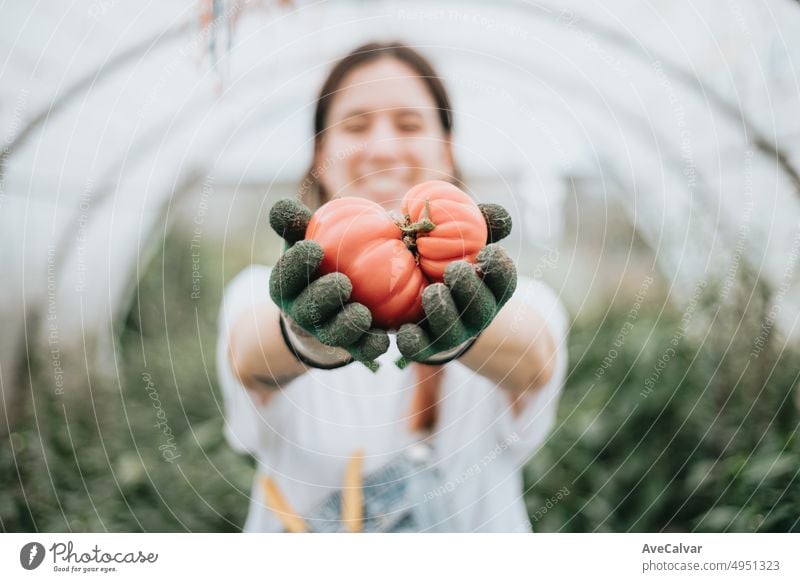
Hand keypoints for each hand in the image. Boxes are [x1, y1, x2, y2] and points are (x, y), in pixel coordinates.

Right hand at [268, 198, 389, 368]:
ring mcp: (325, 333)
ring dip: (346, 324)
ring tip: (362, 312)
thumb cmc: (318, 262)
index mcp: (286, 286)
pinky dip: (370, 346)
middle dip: (322, 297)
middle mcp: (302, 313)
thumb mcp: (305, 239)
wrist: (330, 304)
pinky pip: (360, 350)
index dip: (296, 265)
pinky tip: (384, 338)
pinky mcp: (350, 347)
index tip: (314, 247)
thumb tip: (281, 206)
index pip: (285, 276)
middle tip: (343, 282)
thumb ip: (295, 223)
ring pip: (333, 333)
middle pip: (308, 309)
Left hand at [396, 203, 516, 363]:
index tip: (490, 251)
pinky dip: (415, 339)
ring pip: (452, 329)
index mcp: (491, 290)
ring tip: (433, 291)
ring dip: (445, 311)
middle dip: (470, 289)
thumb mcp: (468, 243)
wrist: (432, 308)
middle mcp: (476, 315)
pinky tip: (405, 328)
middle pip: (480, 308)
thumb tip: (501, 214)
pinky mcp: (426, 346)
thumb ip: (481, 226)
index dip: (500, 269)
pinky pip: (421, 347)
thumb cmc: (451, 263)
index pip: (504, 282)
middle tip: (456, 269)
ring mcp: (452, 333)